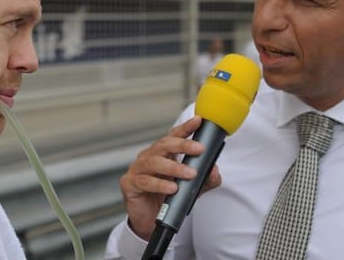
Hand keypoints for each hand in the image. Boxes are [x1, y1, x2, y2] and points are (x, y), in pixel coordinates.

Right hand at [119, 116, 221, 239]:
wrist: (150, 222)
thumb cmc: (167, 199)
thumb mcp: (192, 189)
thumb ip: (205, 180)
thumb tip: (214, 170)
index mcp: (162, 154)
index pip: (173, 136)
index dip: (185, 128)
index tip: (198, 121)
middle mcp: (148, 157)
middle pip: (163, 145)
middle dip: (182, 145)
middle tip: (198, 149)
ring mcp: (137, 169)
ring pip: (154, 162)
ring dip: (173, 167)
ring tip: (189, 174)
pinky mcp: (129, 184)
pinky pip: (144, 181)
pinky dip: (159, 184)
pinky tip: (172, 188)